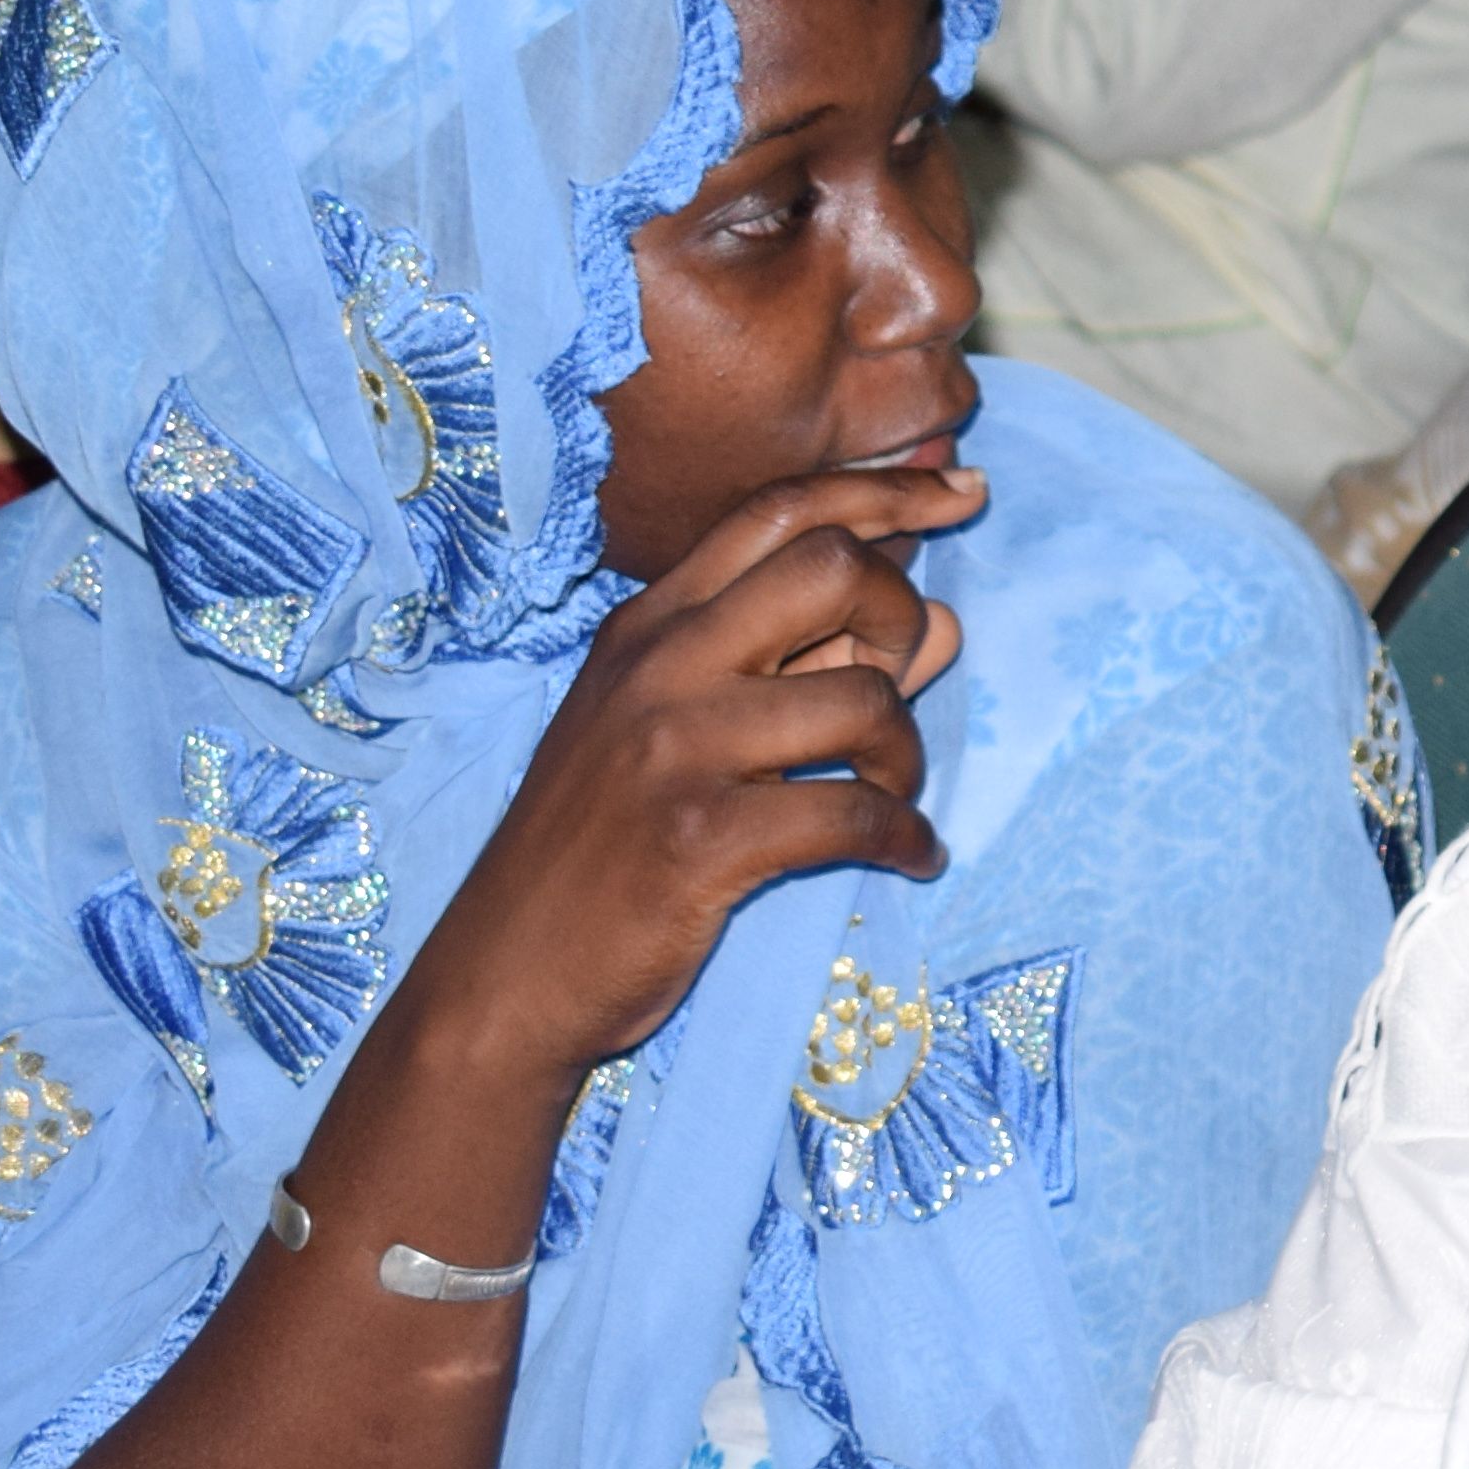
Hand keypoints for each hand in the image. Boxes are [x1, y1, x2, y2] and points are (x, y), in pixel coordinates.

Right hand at [377, 468, 980, 1108]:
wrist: (502, 978)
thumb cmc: (604, 852)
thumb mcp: (682, 734)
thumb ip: (805, 665)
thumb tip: (940, 617)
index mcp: (648, 626)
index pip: (780, 510)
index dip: (888, 489)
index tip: (966, 490)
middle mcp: (658, 667)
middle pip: (834, 569)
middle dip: (900, 620)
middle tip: (894, 690)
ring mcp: (674, 748)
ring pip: (864, 699)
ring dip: (907, 755)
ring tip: (892, 796)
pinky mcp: (700, 838)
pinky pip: (856, 813)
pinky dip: (907, 836)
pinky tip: (911, 855)